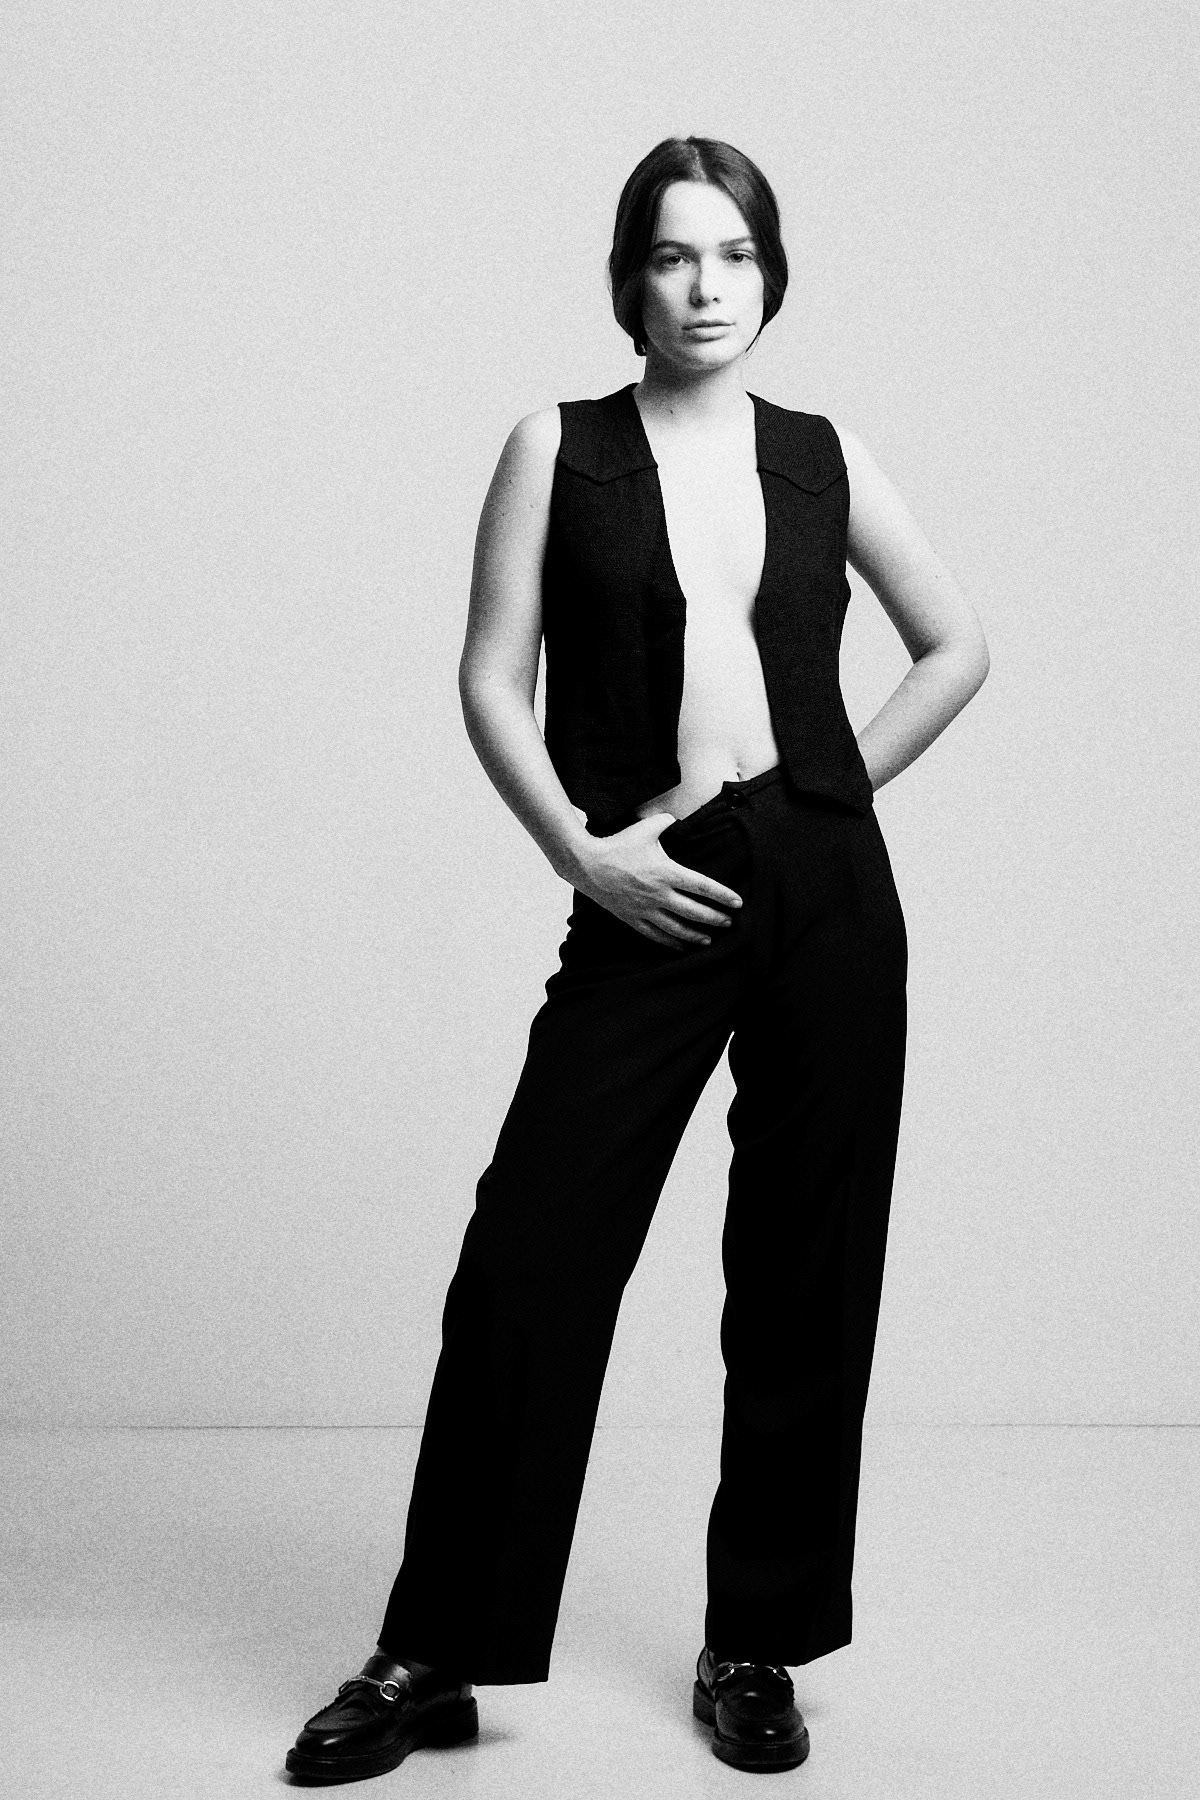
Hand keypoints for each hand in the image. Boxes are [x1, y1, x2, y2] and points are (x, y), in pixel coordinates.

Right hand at [573, 812, 742, 948]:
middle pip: (695, 912)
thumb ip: (666, 822)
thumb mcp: (645, 828)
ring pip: (678, 929)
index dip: (723, 896)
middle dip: (716, 919)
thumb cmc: (618, 845)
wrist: (587, 864)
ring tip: (710, 938)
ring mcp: (646, 909)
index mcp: (666, 872)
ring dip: (696, 935)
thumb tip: (677, 819)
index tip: (738, 903)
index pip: (703, 887)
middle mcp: (659, 894)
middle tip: (729, 923)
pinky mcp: (632, 918)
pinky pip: (656, 936)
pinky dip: (671, 943)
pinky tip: (682, 947)